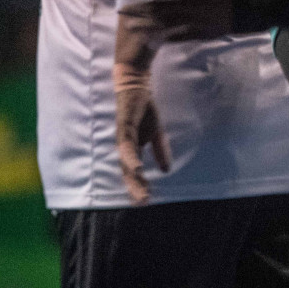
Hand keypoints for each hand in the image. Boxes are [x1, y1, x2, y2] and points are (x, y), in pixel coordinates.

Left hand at [113, 60, 170, 203]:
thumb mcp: (156, 132)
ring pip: (126, 162)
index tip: (145, 200)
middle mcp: (124, 145)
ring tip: (140, 191)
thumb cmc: (143, 107)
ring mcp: (122, 137)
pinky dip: (131, 158)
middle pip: (127, 170)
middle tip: (142, 202)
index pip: (133, 171)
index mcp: (131, 147)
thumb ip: (159, 150)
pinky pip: (127, 145)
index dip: (138, 185)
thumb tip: (166, 170)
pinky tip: (137, 168)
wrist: (136, 85)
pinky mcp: (124, 126)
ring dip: (133, 177)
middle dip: (134, 187)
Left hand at [123, 0, 234, 41]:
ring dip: (144, 25)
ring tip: (130, 27)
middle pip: (156, 7)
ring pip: (163, 24)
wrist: (245, 1)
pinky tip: (150, 38)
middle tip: (122, 10)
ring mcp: (192, 20)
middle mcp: (187, 3)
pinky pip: (176, 36)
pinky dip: (161, 37)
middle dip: (137, 9)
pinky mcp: (197, 32)